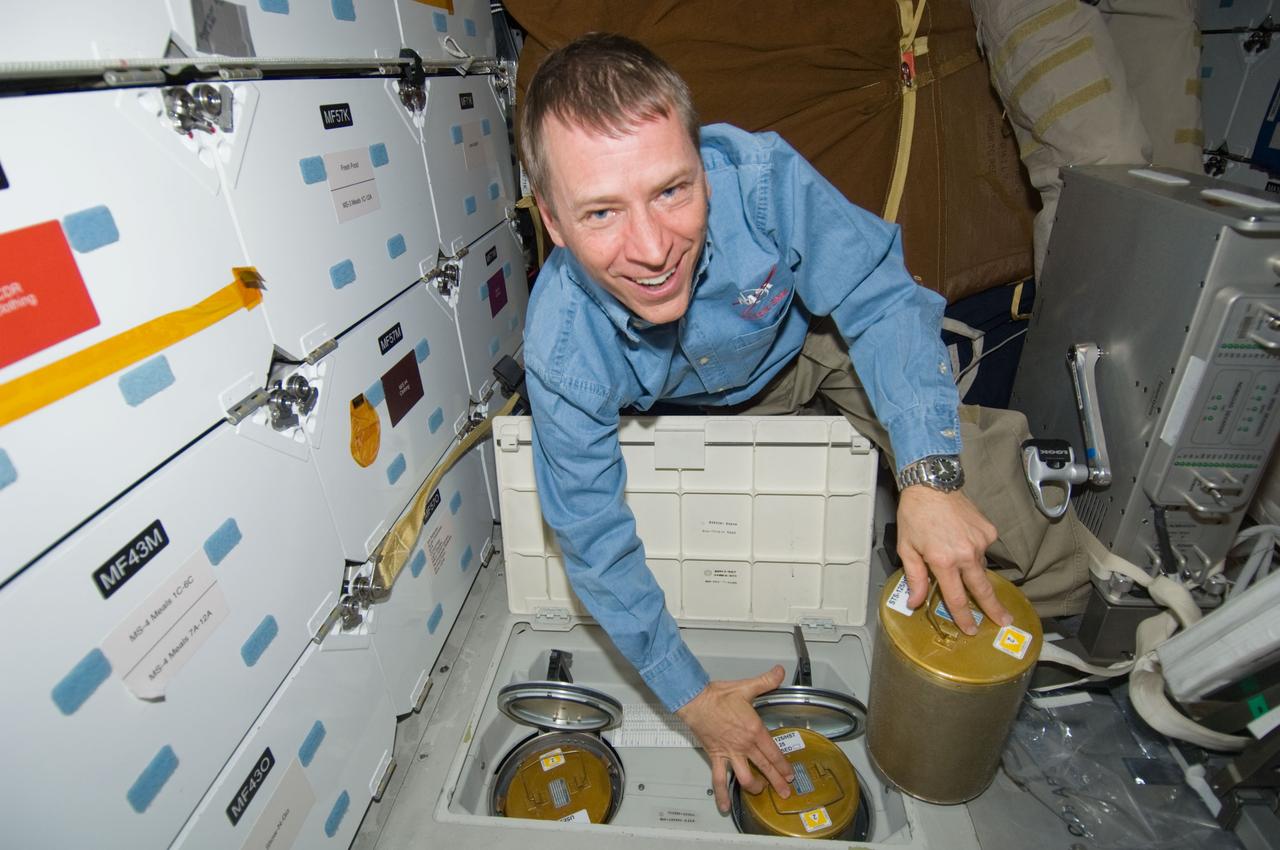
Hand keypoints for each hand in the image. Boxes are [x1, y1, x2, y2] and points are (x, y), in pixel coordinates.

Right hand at [676, 665, 793, 812]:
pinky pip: (719, 779)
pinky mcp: (717, 757)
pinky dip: (722, 794)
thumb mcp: (746, 687)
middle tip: (786, 792)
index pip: (773, 752)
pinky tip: (724, 806)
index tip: (790, 774)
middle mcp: (744, 745)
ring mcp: (730, 753)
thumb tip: (779, 672)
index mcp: (754, 730)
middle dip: (778, 781)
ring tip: (762, 792)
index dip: (783, 765)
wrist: (695, 701)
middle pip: (765, 767)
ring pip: (746, 777)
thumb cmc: (718, 696)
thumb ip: (766, 681)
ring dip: (756, 788)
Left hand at [896, 486, 1008, 633]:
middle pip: (983, 589)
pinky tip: (960, 539)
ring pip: (981, 567)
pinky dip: (974, 550)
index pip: (957, 598)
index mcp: (944, 561)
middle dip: (994, 608)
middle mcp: (966, 554)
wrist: (932, 484)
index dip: (964, 617)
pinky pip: (983, 549)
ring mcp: (980, 541)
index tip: (972, 629)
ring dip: (973, 571)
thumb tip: (916, 602)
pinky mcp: (989, 531)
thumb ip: (914, 577)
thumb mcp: (906, 548)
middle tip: (1004, 622)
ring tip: (957, 555)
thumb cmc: (915, 515)